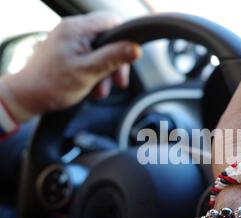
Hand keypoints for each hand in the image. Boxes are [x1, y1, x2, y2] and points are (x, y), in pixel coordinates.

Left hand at [0, 11, 140, 122]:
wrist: (28, 96)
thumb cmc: (53, 85)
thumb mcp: (88, 72)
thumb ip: (113, 58)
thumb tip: (136, 48)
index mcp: (77, 29)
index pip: (112, 21)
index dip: (124, 40)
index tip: (127, 61)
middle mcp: (73, 29)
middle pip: (108, 38)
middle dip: (115, 62)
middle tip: (117, 83)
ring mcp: (69, 39)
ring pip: (101, 50)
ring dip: (106, 71)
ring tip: (100, 90)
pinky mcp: (68, 50)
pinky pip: (90, 56)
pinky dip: (96, 71)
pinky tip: (93, 86)